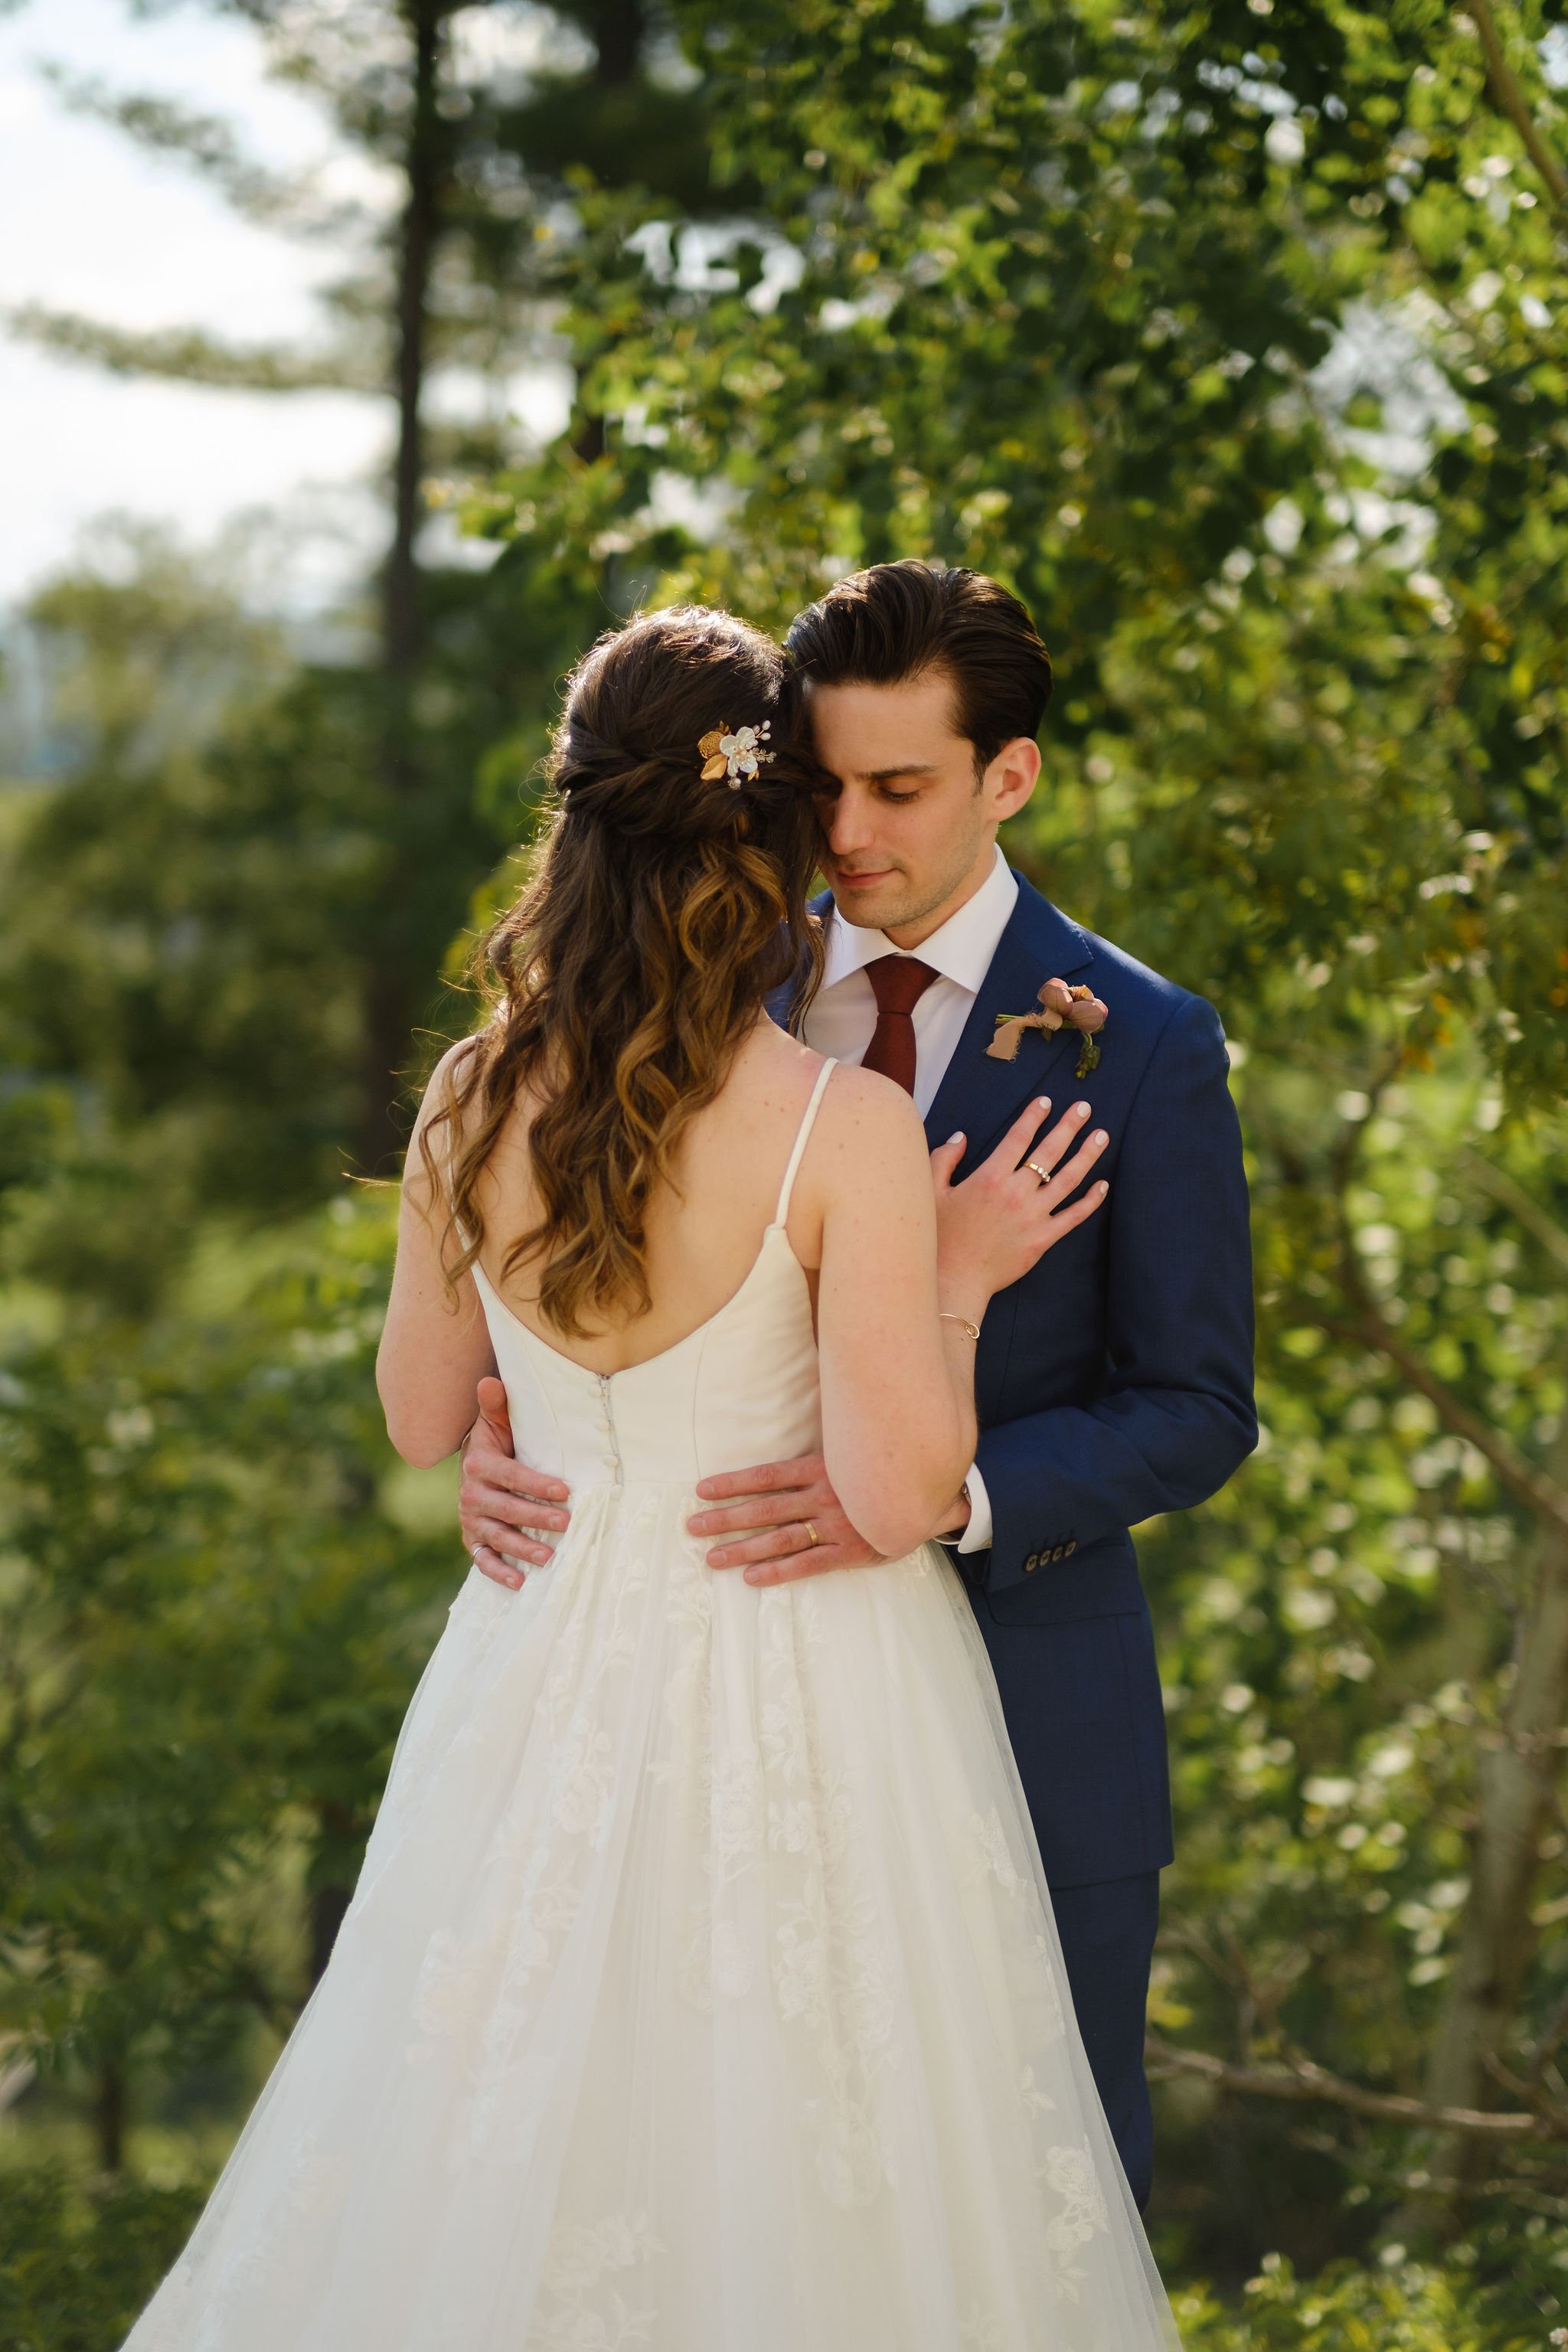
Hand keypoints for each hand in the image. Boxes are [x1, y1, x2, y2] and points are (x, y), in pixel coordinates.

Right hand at [457, 1376, 570, 1590]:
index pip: (510, 1475)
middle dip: (535, 1517)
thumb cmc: (499, 1440)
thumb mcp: (497, 1421)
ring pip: (496, 1536)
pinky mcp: (473, 1538)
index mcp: (479, 1463)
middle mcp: (471, 1493)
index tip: (565, 1491)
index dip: (536, 1484)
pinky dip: (498, 1572)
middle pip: (504, 1509)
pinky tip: (519, 1583)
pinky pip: (482, 1558)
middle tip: (566, 1523)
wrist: (476, 1462)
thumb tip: (490, 1381)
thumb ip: (497, 1405)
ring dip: (521, 1548)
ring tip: (549, 1556)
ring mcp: (471, 1519)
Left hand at [689, 1452, 890, 1585]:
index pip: (767, 1476)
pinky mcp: (848, 1552)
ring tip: (712, 1558)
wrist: (924, 1500)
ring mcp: (835, 1526)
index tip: (702, 1490)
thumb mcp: (851, 1456)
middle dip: (726, 1518)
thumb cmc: (879, 1477)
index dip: (733, 1483)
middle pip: (765, 1509)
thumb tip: (788, 1436)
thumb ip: (821, 1453)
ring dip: (742, 1548)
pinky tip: (751, 1577)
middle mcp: (823, 1497)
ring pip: (780, 1538)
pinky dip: (778, 1571)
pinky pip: (807, 1564)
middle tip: (693, 1527)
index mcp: (821, 1470)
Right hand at [930, 1095, 1107, 1309]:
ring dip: (1086, 1155)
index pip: (1018, 1138)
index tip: (1046, 1101)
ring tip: (1101, 1136)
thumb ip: (944, 1159)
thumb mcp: (932, 1192)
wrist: (955, 1279)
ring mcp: (1033, 1216)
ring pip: (1067, 1179)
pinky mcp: (1042, 1239)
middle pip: (1049, 1152)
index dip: (1033, 1116)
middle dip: (1068, 1126)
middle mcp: (1016, 1193)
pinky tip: (1102, 1184)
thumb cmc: (940, 1237)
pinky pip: (1073, 1217)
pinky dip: (1090, 1201)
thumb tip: (962, 1136)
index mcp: (989, 1178)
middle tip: (1084, 1108)